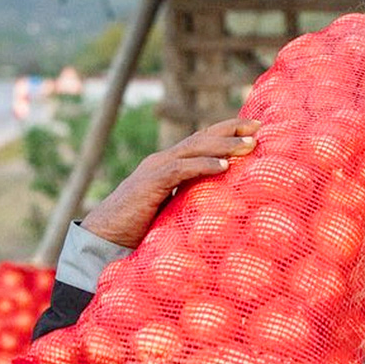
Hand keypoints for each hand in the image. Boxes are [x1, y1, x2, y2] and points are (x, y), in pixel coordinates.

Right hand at [82, 117, 259, 247]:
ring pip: (194, 148)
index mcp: (170, 165)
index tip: (254, 129)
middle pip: (202, 136)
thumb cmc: (141, 230)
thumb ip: (194, 202)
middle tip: (259, 125)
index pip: (202, 141)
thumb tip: (227, 209)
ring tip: (249, 145)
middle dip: (231, 129)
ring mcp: (155, 168)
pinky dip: (203, 165)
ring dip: (224, 145)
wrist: (105, 238)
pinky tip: (224, 166)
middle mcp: (163, 160)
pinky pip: (180, 170)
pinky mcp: (151, 183)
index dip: (227, 132)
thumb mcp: (175, 212)